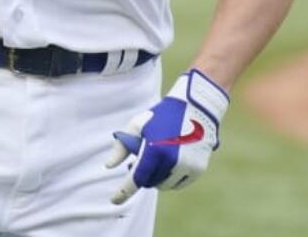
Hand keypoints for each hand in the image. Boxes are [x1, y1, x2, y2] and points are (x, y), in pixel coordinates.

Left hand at [105, 68, 229, 202]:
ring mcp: (186, 166)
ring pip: (164, 185)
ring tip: (153, 163)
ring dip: (156, 178)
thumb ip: (121, 147)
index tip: (114, 200)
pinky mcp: (198, 169)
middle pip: (149, 182)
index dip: (123, 192)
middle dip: (141, 177)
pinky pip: (179, 184)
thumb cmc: (162, 115)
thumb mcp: (137, 125)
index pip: (136, 179)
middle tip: (135, 164)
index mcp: (154, 150)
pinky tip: (167, 165)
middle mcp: (171, 162)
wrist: (196, 107)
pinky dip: (171, 179)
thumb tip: (109, 166)